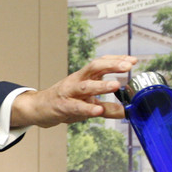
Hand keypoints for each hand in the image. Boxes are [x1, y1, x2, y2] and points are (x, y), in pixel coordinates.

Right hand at [10, 55, 136, 127]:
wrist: (38, 108)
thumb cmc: (65, 102)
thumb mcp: (88, 102)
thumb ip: (108, 107)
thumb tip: (127, 111)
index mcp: (84, 77)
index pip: (101, 63)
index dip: (117, 60)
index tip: (133, 60)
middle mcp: (77, 81)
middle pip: (94, 67)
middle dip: (111, 65)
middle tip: (127, 66)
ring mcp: (69, 92)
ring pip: (86, 86)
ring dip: (101, 85)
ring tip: (116, 85)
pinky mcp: (62, 106)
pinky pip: (76, 106)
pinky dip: (88, 108)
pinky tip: (98, 109)